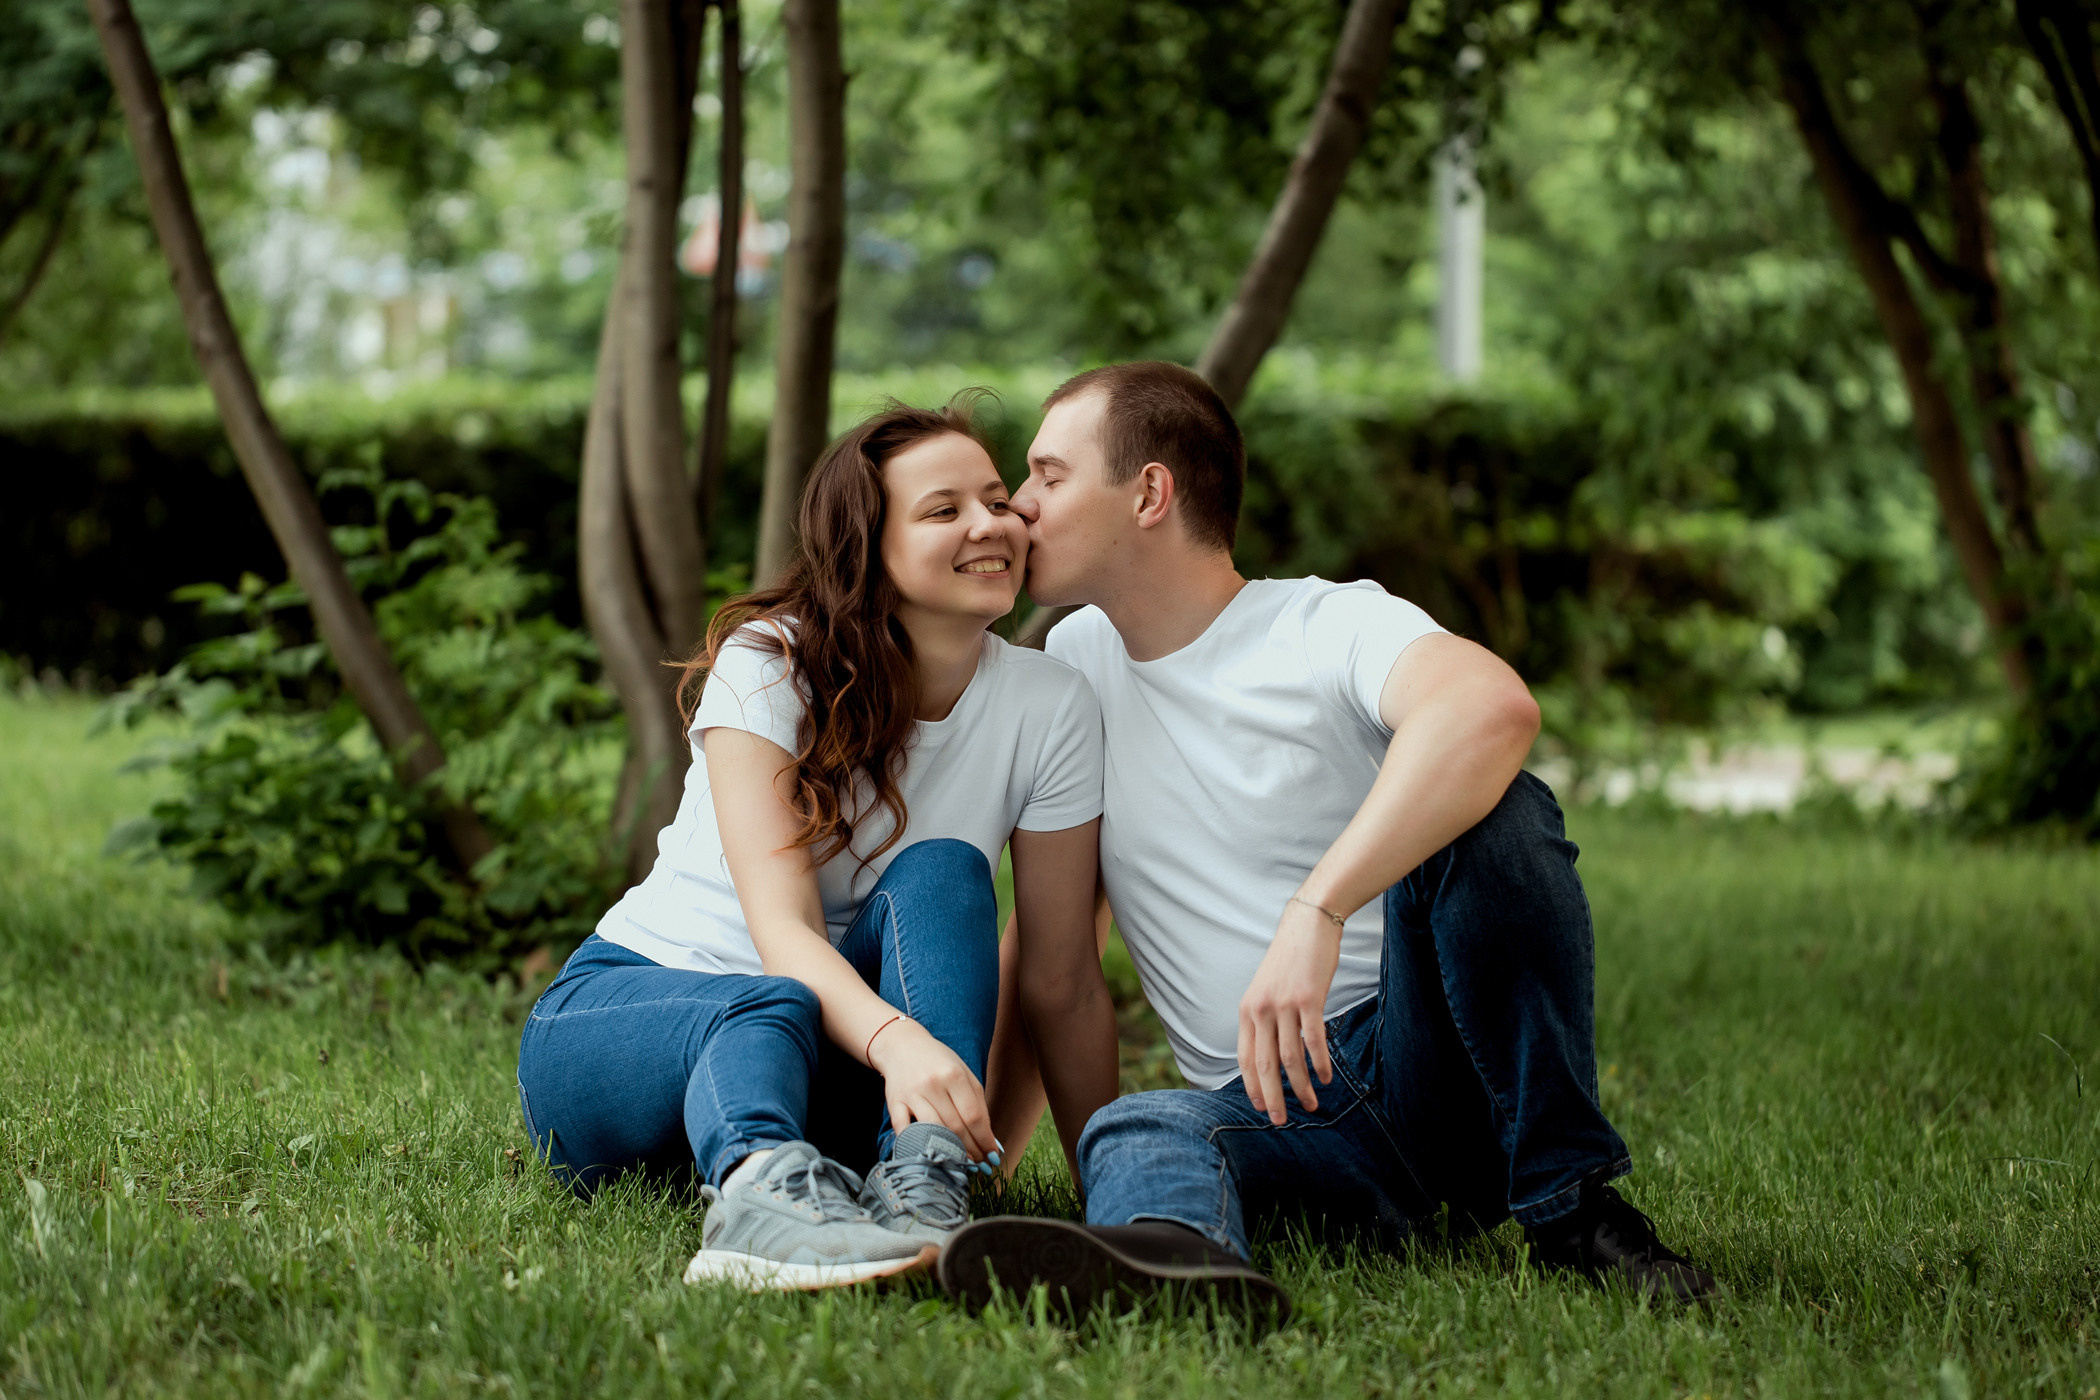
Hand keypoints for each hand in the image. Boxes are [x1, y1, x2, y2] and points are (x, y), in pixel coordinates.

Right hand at [867, 1017, 999, 1160]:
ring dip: (950, 1151)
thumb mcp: (964, 1073)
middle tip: (981, 1164)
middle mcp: (933, 1084)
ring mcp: (912, 1094)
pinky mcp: (894, 1102)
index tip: (993, 1155)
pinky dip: (917, 1145)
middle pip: (956, 1127)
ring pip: (934, 1130)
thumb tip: (991, 1138)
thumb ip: (978, 1103)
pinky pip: (904, 1130)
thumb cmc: (938, 1062)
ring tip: (962, 1163)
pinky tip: (930, 1155)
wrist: (902, 1046)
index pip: (974, 1115)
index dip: (985, 1139)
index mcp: (954, 1075)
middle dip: (972, 1149)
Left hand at [1236, 899, 1344, 1124]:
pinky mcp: (1308, 999)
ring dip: (1300, 1086)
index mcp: (1247, 1010)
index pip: (1243, 1058)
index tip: (1259, 1107)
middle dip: (1271, 1097)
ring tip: (1311, 1105)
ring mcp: (1284, 1004)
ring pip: (1289, 1057)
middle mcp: (1261, 1009)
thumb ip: (1266, 1019)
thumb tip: (1271, 1053)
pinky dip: (1320, 1063)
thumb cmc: (1290, 960)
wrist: (1307, 925)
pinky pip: (1313, 1040)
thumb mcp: (1267, 989)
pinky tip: (1326, 1078)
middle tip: (1279, 1121)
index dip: (1251, 1086)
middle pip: (1263, 1064)